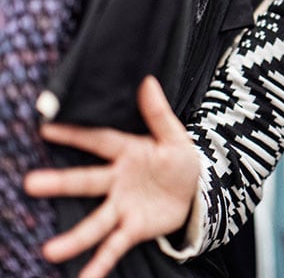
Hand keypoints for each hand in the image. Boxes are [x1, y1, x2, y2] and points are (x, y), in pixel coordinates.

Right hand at [24, 75, 199, 277]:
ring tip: (51, 251)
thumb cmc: (178, 159)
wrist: (195, 190)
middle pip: (87, 181)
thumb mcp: (174, 136)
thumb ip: (158, 113)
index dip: (76, 134)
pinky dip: (99, 265)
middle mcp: (117, 181)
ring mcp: (122, 207)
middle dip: (60, 183)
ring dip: (75, 237)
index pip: (100, 141)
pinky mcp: (132, 228)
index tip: (46, 127)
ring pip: (96, 221)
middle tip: (30, 183)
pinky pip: (114, 247)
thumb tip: (149, 80)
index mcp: (128, 153)